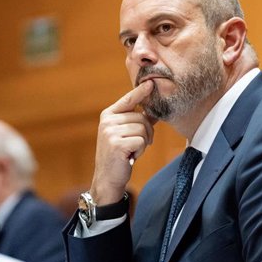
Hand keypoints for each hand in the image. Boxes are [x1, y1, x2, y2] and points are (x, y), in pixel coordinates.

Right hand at [90, 80, 155, 204]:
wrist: (107, 178)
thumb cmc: (119, 155)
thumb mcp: (124, 134)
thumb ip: (136, 120)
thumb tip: (154, 110)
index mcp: (108, 115)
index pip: (128, 99)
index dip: (141, 91)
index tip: (151, 83)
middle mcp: (108, 121)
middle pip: (141, 118)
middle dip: (146, 132)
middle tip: (137, 145)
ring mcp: (110, 132)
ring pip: (143, 129)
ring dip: (143, 143)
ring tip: (132, 151)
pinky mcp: (117, 143)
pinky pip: (141, 141)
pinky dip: (140, 151)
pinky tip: (130, 156)